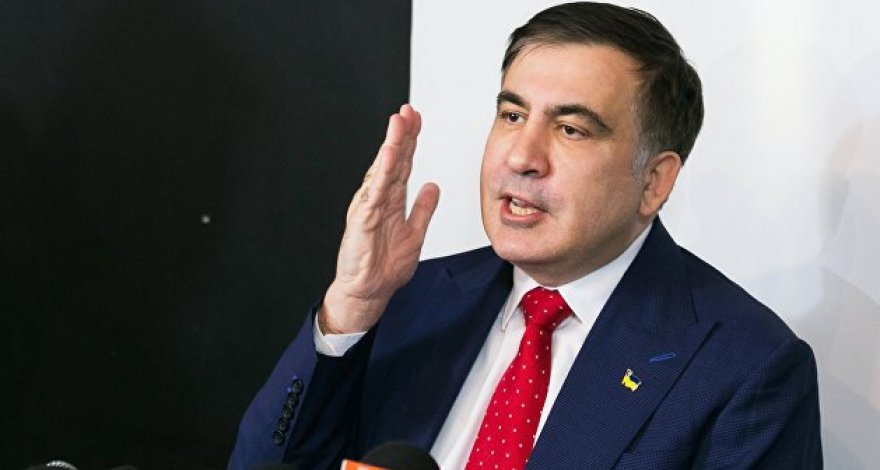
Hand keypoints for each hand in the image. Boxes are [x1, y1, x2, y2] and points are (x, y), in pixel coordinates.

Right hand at [319, 104, 439, 333]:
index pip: (402, 163)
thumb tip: (433, 186)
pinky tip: (388, 156)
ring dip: (391, 145)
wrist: (367, 292)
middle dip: (401, 134)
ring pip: (383, 170)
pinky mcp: (363, 219)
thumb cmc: (383, 266)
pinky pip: (375, 193)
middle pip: (392, 160)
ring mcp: (369, 207)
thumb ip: (423, 209)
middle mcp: (379, 199)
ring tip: (398, 122)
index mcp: (391, 200)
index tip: (416, 119)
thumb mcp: (414, 233)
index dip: (410, 141)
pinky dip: (382, 173)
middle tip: (408, 111)